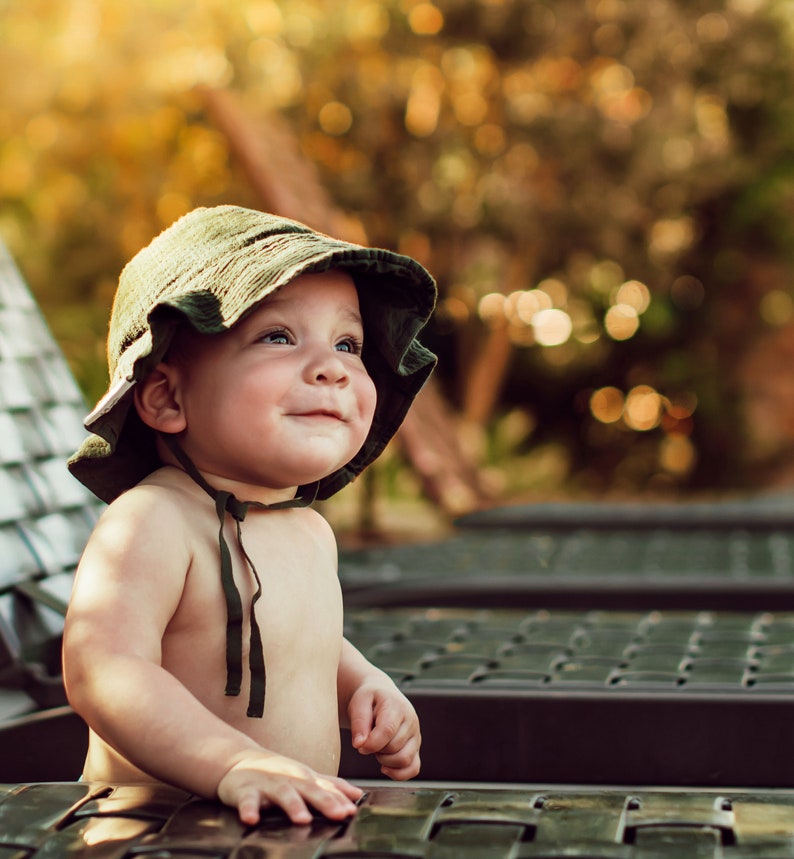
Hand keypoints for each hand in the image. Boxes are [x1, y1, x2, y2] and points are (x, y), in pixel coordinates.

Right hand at [217, 750, 362, 825]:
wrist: (240, 760)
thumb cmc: (278, 772)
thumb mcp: (305, 777)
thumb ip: (330, 786)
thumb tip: (358, 795)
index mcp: (305, 778)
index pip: (326, 788)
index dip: (340, 798)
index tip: (353, 810)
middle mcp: (289, 779)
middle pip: (309, 790)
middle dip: (325, 801)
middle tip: (339, 814)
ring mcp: (268, 784)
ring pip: (282, 794)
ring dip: (293, 805)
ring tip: (303, 819)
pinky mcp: (245, 790)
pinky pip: (247, 801)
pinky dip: (249, 809)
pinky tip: (251, 819)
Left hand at [347, 681, 420, 779]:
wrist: (381, 696)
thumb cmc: (369, 700)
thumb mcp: (359, 703)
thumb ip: (358, 722)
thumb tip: (359, 744)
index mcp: (397, 707)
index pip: (388, 730)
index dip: (371, 743)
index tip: (359, 744)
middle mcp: (411, 721)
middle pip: (394, 748)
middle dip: (376, 750)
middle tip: (368, 741)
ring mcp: (416, 736)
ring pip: (405, 760)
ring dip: (385, 761)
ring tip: (377, 749)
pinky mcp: (415, 748)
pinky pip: (413, 768)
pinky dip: (398, 773)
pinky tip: (384, 766)